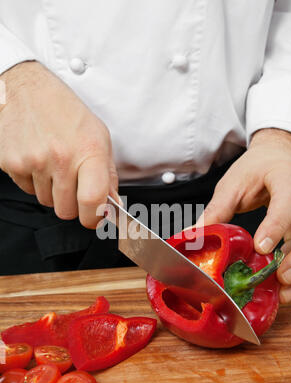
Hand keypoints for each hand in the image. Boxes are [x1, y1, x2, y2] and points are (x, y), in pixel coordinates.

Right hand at [0, 61, 118, 228]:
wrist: (25, 90)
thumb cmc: (65, 112)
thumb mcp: (98, 137)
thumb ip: (108, 175)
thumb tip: (111, 205)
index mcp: (88, 151)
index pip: (92, 202)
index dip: (94, 217)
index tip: (94, 216)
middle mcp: (60, 158)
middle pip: (67, 211)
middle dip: (72, 203)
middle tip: (72, 182)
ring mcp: (33, 162)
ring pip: (47, 202)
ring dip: (52, 191)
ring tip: (53, 164)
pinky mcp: (12, 164)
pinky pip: (28, 190)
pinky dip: (34, 181)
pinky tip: (37, 159)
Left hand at [196, 128, 290, 303]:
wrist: (279, 157)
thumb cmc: (258, 167)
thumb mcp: (233, 184)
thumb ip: (217, 210)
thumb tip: (191, 235)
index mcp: (286, 180)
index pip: (287, 202)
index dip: (276, 226)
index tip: (261, 247)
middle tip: (282, 278)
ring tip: (285, 291)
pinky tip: (284, 285)